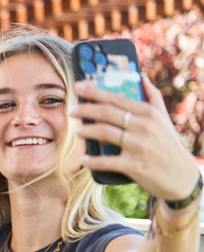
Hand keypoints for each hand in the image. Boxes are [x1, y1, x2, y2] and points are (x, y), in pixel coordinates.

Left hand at [71, 75, 199, 200]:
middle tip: (71, 110)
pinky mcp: (134, 165)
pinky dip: (93, 161)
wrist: (181, 176)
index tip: (78, 86)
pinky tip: (84, 159)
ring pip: (105, 133)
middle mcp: (144, 126)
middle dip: (85, 110)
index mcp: (148, 112)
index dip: (94, 92)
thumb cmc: (168, 144)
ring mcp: (139, 146)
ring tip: (77, 132)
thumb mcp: (163, 118)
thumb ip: (152, 95)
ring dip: (87, 131)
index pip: (116, 98)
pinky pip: (108, 161)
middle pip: (107, 113)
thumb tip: (139, 75)